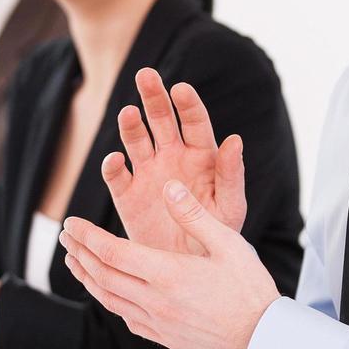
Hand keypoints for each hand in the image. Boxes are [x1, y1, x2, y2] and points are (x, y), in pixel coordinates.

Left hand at [60, 179, 279, 348]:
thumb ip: (194, 214)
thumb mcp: (227, 242)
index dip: (87, 236)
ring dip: (87, 277)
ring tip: (73, 261)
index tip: (71, 223)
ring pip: (109, 299)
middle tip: (65, 236)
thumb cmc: (250, 287)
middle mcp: (156, 301)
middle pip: (103, 275)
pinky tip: (106, 291)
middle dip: (80, 252)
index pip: (112, 253)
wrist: (263, 339)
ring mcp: (158, 323)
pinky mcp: (164, 337)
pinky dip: (109, 300)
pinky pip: (126, 317)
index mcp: (168, 274)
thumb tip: (169, 187)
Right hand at [98, 69, 246, 255]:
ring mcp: (148, 174)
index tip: (181, 90)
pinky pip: (117, 175)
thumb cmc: (217, 238)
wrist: (188, 272)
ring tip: (129, 114)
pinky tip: (115, 160)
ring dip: (131, 126)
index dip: (188, 105)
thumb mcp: (230, 208)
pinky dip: (113, 166)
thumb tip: (236, 139)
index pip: (195, 122)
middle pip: (161, 120)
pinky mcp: (127, 195)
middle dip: (153, 97)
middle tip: (145, 75)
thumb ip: (231, 175)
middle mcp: (172, 158)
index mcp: (202, 157)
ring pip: (136, 140)